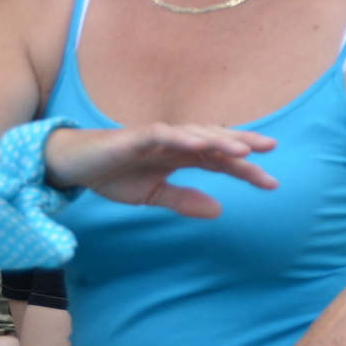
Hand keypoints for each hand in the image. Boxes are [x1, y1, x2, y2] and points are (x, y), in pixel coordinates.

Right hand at [43, 124, 277, 216]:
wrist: (74, 165)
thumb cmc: (115, 174)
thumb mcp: (152, 195)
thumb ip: (184, 200)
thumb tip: (218, 211)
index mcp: (183, 156)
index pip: (222, 161)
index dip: (246, 170)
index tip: (271, 183)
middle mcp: (176, 142)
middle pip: (216, 141)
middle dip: (244, 143)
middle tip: (271, 149)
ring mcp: (157, 137)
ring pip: (195, 133)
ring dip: (219, 139)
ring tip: (243, 148)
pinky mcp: (134, 137)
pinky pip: (161, 134)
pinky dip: (179, 136)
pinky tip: (196, 142)